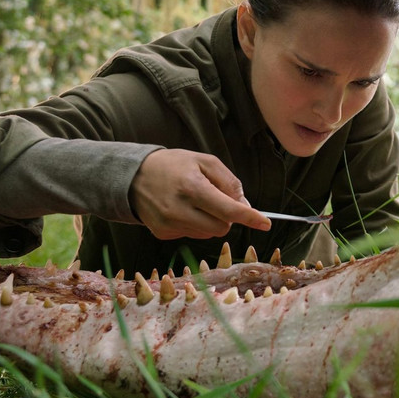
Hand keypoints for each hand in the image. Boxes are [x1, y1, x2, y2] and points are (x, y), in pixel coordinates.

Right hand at [129, 149, 270, 239]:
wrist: (132, 175)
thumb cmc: (174, 165)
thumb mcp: (204, 161)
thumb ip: (229, 182)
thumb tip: (244, 205)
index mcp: (192, 188)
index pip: (228, 210)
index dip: (250, 217)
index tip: (266, 223)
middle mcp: (179, 210)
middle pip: (222, 227)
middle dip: (228, 216)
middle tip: (219, 199)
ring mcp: (168, 224)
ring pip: (208, 234)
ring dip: (212, 221)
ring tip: (197, 202)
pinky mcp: (162, 233)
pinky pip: (193, 235)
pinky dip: (196, 224)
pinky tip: (183, 209)